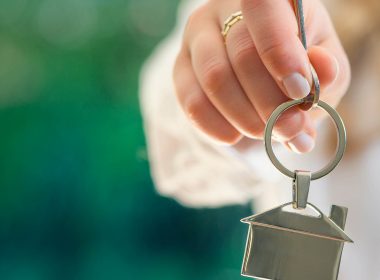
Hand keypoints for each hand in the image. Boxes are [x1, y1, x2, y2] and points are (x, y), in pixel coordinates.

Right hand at [173, 0, 349, 152]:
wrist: (258, 75)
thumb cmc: (296, 65)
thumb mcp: (323, 65)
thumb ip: (326, 70)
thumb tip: (321, 70)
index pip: (264, 7)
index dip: (280, 50)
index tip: (299, 92)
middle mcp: (226, 8)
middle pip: (242, 52)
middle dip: (270, 102)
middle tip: (288, 129)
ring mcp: (198, 36)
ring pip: (214, 77)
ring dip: (244, 117)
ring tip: (265, 134)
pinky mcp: (180, 66)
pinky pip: (190, 100)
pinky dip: (215, 126)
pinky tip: (234, 136)